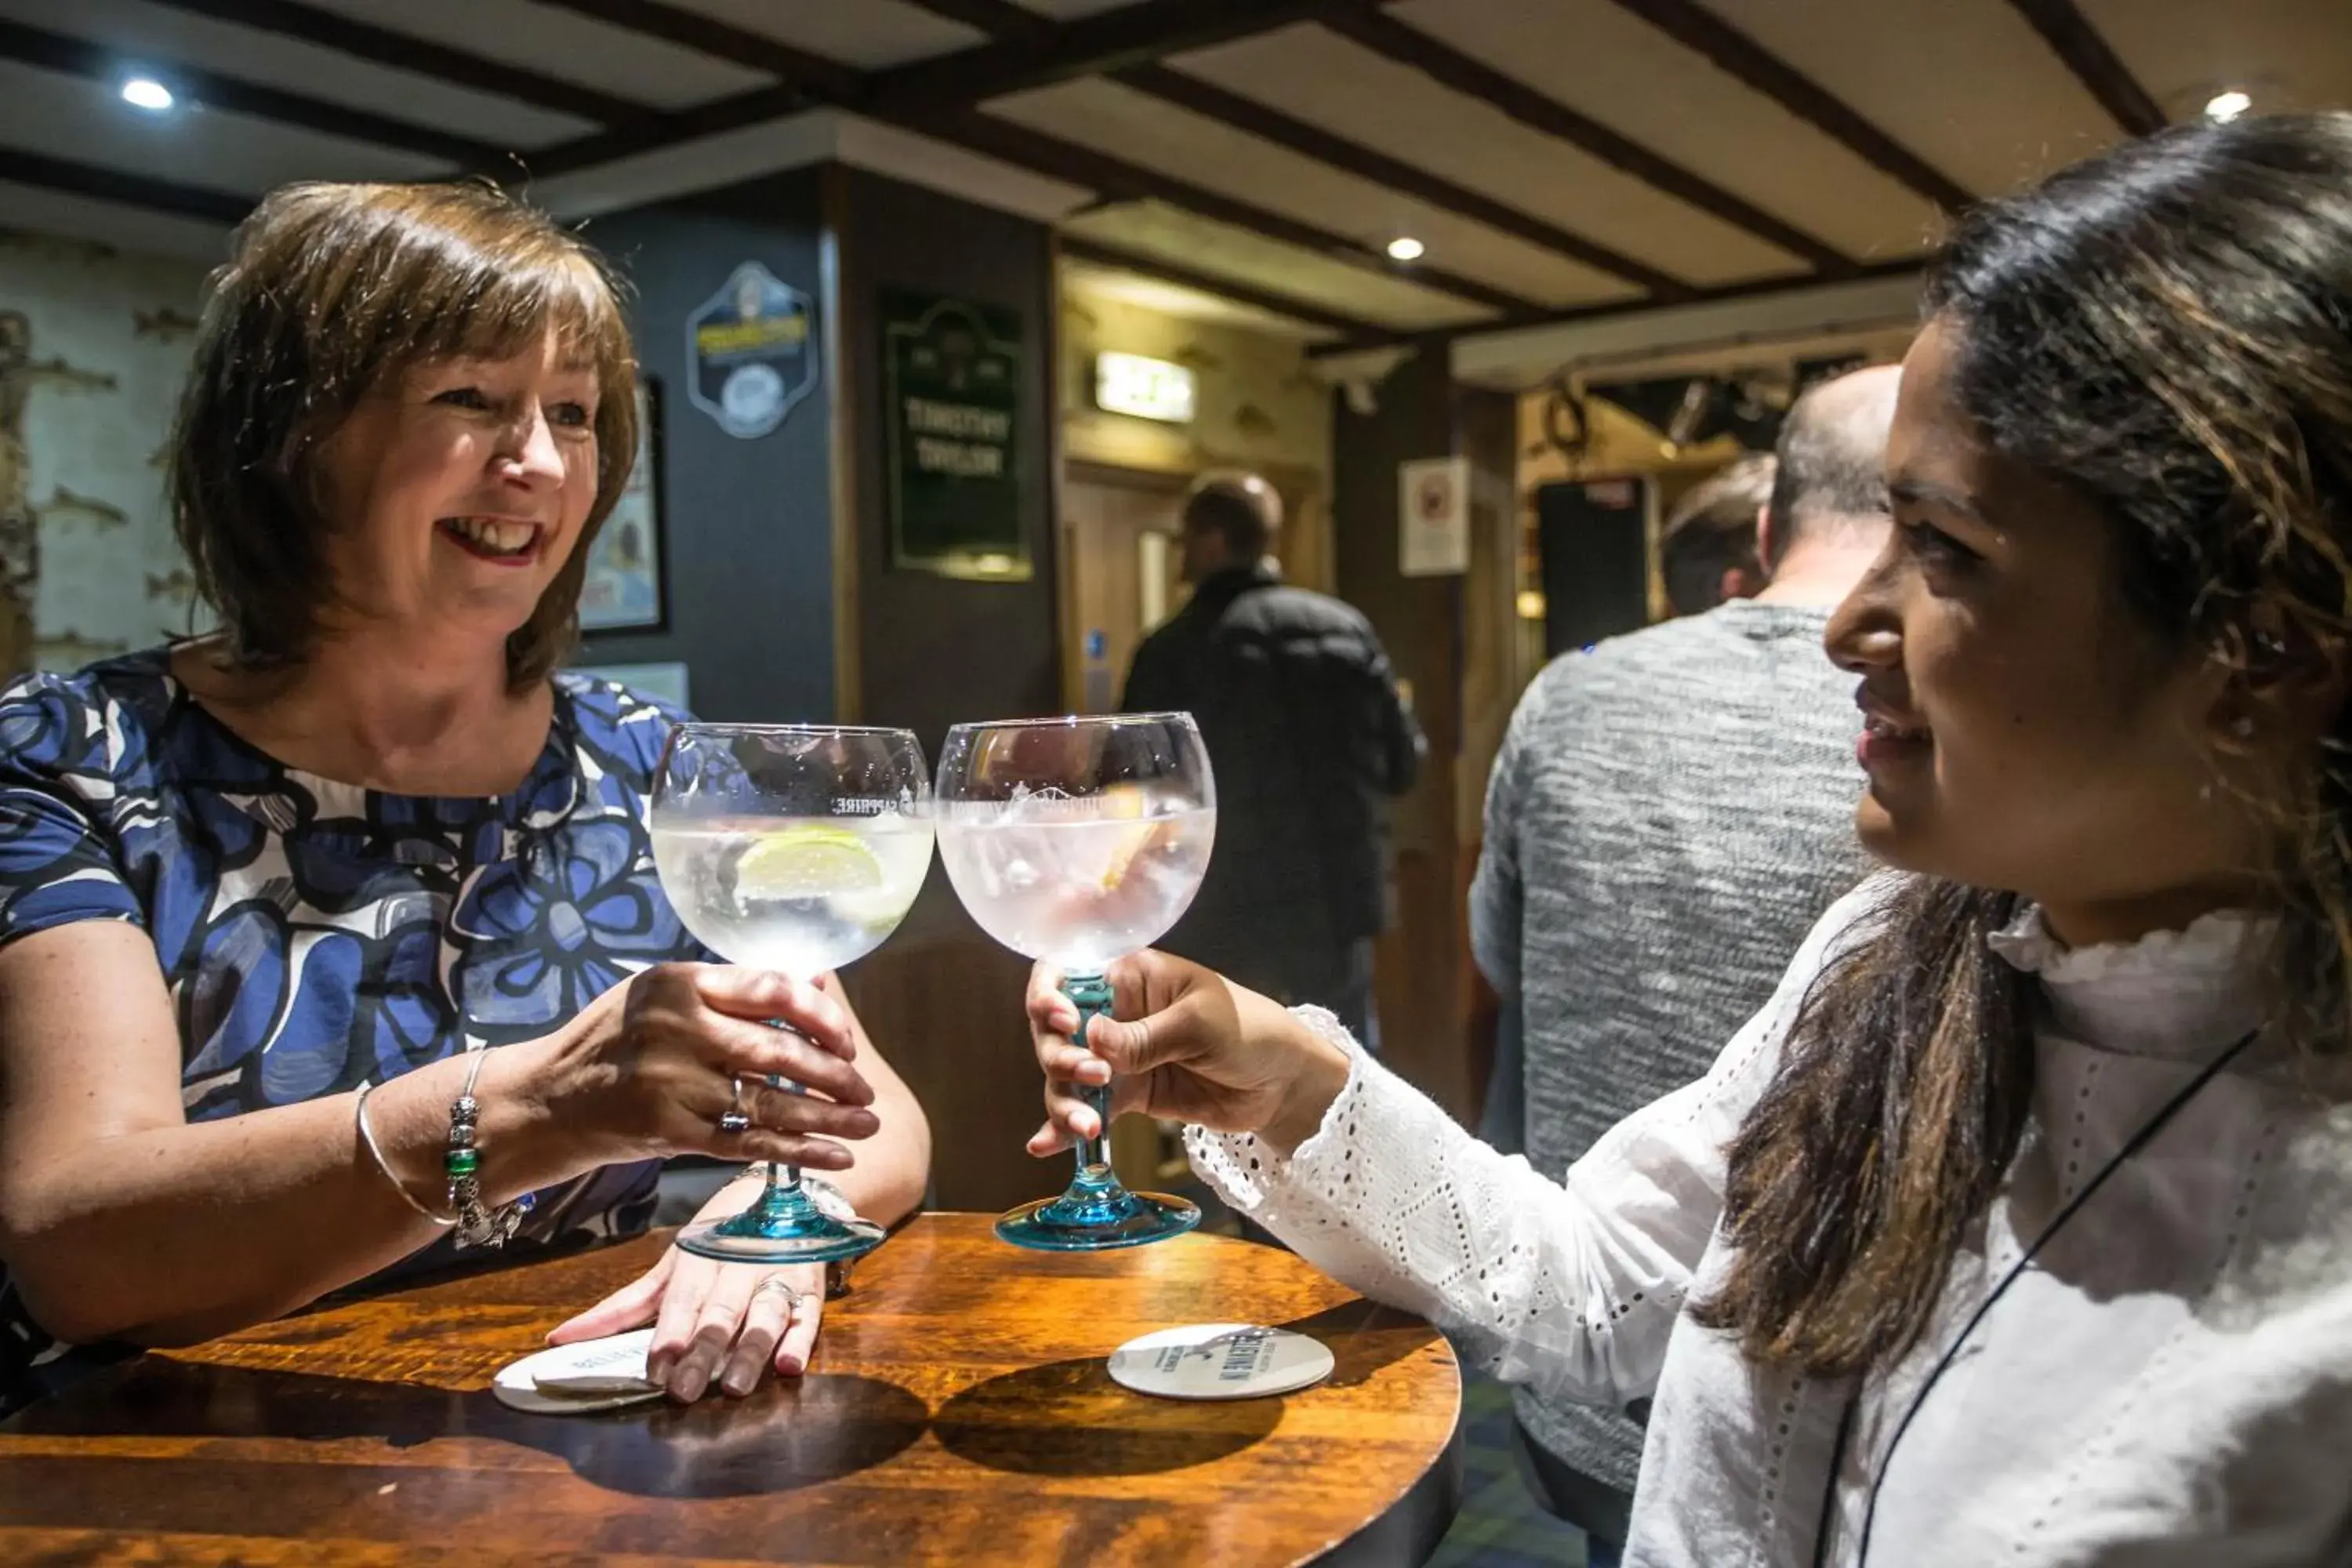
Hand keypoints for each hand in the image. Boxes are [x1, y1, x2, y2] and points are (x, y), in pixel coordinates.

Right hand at [532, 964, 879, 1172]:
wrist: (543, 1099)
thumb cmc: (610, 1041)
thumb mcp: (658, 996)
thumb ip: (729, 991)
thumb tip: (814, 982)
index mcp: (681, 982)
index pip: (774, 990)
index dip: (823, 1016)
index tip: (845, 1039)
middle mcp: (678, 1028)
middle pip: (780, 1050)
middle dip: (835, 1074)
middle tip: (864, 1090)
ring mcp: (672, 1082)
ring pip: (770, 1102)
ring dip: (828, 1118)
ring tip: (866, 1126)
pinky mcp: (669, 1130)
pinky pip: (748, 1142)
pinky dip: (797, 1153)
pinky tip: (834, 1158)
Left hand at [546, 1241, 822, 1402]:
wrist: (786, 1193)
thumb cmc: (718, 1237)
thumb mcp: (671, 1265)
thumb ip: (623, 1306)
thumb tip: (558, 1339)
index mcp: (700, 1260)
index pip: (682, 1302)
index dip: (670, 1336)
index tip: (656, 1371)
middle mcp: (738, 1265)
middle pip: (720, 1314)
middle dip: (703, 1351)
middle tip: (686, 1391)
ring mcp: (778, 1275)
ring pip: (765, 1315)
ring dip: (751, 1350)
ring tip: (738, 1386)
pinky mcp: (811, 1287)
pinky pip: (808, 1316)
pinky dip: (799, 1340)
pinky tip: (789, 1365)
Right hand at [1023, 950, 1351, 1157]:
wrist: (1281, 1085)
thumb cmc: (1250, 1030)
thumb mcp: (1200, 1024)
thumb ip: (1145, 1036)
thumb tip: (1091, 1039)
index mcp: (1131, 977)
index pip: (1068, 973)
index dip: (1049, 993)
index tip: (1063, 1021)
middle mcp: (1114, 1013)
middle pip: (1056, 1030)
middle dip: (1060, 1055)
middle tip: (1094, 1075)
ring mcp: (1117, 1057)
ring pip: (1066, 1075)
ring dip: (1065, 1100)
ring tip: (1088, 1126)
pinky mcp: (1127, 1096)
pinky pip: (1087, 1108)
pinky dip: (1064, 1127)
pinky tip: (1047, 1146)